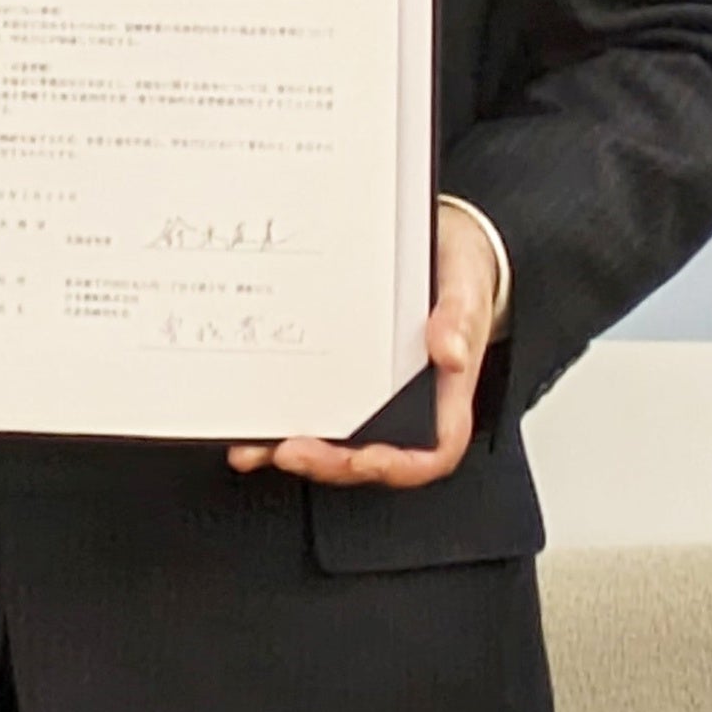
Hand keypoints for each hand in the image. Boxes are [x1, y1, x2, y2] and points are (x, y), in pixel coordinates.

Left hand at [227, 199, 499, 489]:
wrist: (440, 246)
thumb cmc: (458, 273)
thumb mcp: (466, 285)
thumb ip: (460, 318)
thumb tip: (450, 351)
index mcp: (444, 398)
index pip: (428, 453)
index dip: (396, 466)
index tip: (364, 460)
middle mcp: (403, 405)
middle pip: (368, 455)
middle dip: (327, 462)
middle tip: (288, 451)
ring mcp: (367, 394)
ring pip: (330, 438)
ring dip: (289, 448)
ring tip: (251, 446)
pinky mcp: (337, 374)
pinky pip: (308, 403)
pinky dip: (276, 417)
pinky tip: (245, 419)